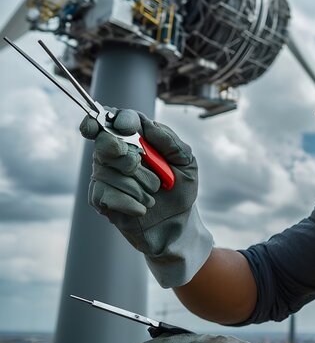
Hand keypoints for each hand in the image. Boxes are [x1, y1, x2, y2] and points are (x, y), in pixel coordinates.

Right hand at [80, 108, 212, 287]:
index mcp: (134, 138)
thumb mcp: (186, 162)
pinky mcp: (100, 197)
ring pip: (108, 171)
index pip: (112, 118)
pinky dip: (131, 202)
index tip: (125, 128)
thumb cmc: (180, 190)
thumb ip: (170, 142)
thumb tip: (147, 125)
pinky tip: (143, 208)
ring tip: (152, 194)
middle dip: (127, 157)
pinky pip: (107, 194)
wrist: (177, 224)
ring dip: (139, 186)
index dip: (112, 119)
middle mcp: (115, 153)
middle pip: (105, 142)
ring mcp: (104, 174)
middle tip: (141, 167)